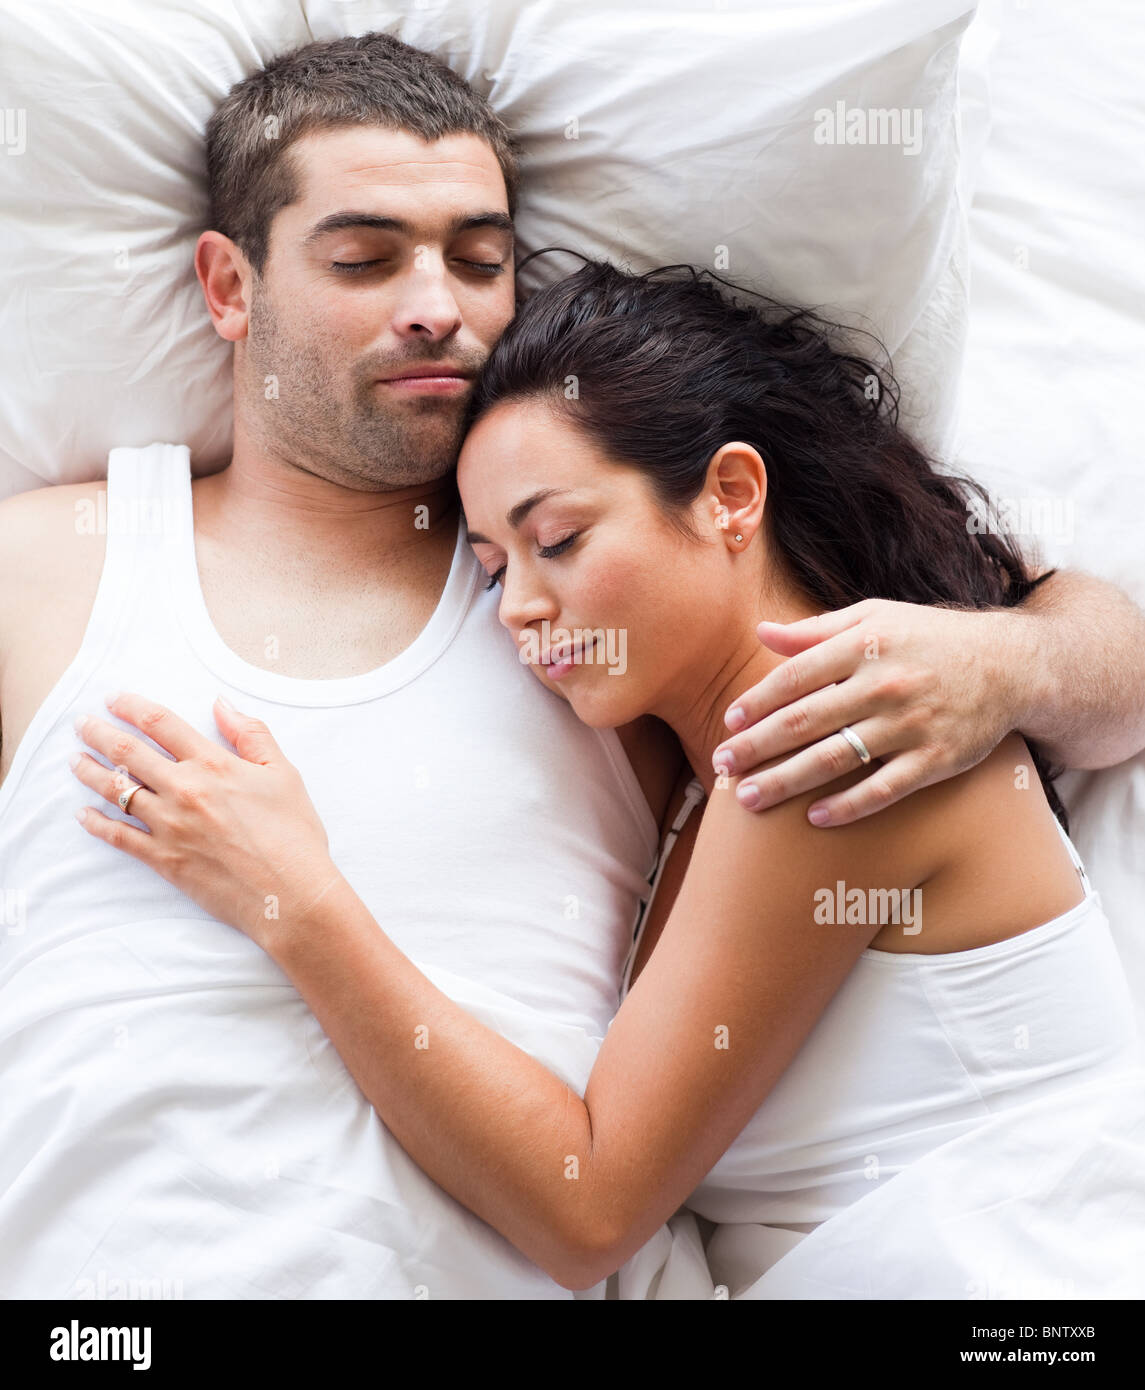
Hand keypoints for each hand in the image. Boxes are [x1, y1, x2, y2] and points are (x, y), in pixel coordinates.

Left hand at [69, 691, 342, 947]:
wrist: (289, 894)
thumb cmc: (294, 834)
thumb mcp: (284, 774)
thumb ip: (252, 735)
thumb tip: (222, 703)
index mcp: (214, 764)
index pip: (161, 724)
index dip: (132, 707)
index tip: (114, 699)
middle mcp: (184, 789)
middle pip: (129, 752)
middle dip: (99, 733)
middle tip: (81, 724)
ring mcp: (169, 825)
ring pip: (117, 791)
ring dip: (90, 772)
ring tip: (75, 761)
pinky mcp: (163, 859)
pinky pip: (119, 836)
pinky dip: (97, 824)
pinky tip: (83, 814)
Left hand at [712, 600, 1013, 825]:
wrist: (1012, 665)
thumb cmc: (930, 638)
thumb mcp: (875, 618)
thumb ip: (816, 630)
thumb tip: (761, 633)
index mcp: (866, 645)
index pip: (797, 677)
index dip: (758, 702)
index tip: (730, 722)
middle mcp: (886, 684)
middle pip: (806, 722)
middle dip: (757, 747)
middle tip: (721, 765)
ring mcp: (912, 725)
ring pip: (835, 760)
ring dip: (786, 782)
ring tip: (748, 799)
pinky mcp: (936, 760)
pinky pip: (883, 790)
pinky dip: (847, 806)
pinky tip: (813, 817)